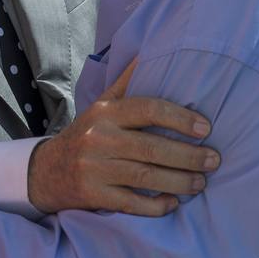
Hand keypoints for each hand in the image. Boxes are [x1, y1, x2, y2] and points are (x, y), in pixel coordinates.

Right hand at [28, 60, 218, 214]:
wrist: (45, 171)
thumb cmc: (85, 135)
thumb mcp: (101, 106)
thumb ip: (126, 84)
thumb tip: (147, 52)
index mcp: (105, 112)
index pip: (148, 109)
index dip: (180, 118)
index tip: (206, 128)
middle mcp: (99, 138)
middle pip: (152, 148)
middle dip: (189, 156)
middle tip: (213, 160)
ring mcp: (95, 168)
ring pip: (146, 177)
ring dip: (180, 181)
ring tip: (201, 182)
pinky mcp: (93, 195)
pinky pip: (132, 203)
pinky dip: (157, 206)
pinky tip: (173, 202)